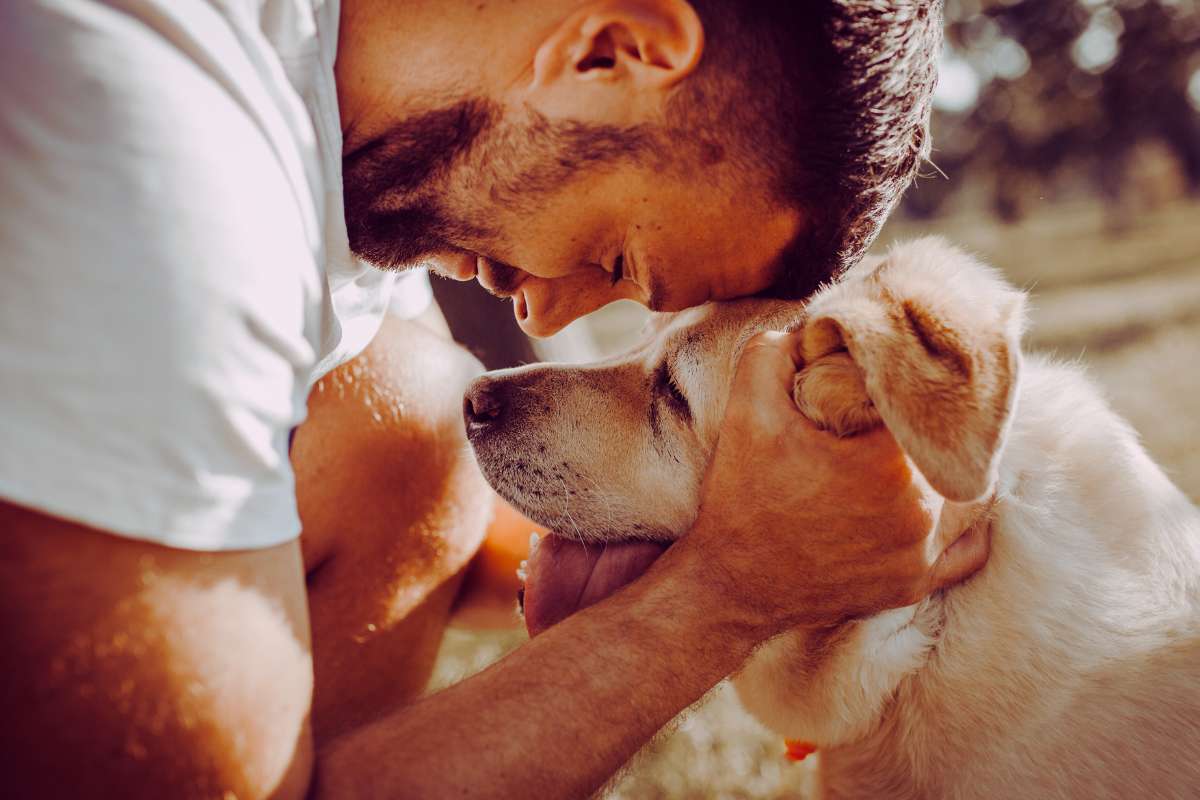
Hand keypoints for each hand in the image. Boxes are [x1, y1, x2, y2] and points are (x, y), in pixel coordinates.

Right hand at [686, 331, 989, 634]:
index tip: (887, 380)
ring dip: (949, 468)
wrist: (729, 584)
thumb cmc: (741, 497)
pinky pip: (968, 549)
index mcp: (889, 463)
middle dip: (930, 426)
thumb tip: (813, 328)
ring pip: (968, 493)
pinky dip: (962, 523)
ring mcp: (922, 555)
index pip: (925, 403)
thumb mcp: (747, 409)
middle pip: (951, 446)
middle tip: (903, 412)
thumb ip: (776, 351)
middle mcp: (920, 512)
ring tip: (922, 449)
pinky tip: (940, 500)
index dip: (908, 384)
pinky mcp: (915, 585)